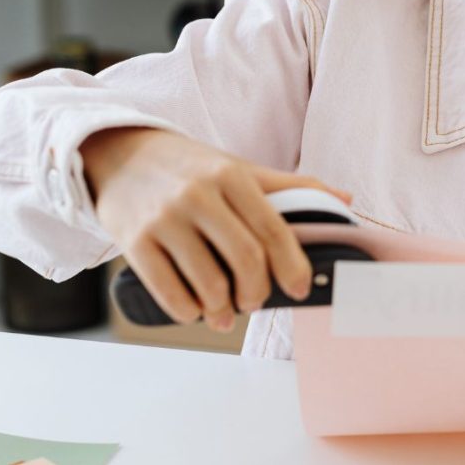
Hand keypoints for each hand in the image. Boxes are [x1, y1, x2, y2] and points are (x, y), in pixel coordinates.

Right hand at [80, 127, 351, 331]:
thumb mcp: (238, 168)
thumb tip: (346, 199)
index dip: (293, 266)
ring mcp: (164, 219)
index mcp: (231, 176)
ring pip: (208, 283)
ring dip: (223, 309)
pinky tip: (197, 310)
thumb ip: (291, 187)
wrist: (118, 153)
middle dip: (258, 292)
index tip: (300, 289)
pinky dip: (190, 312)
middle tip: (256, 301)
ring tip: (226, 311)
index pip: (273, 229)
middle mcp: (198, 195)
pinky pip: (170, 293)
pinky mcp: (134, 241)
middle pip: (245, 260)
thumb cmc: (189, 168)